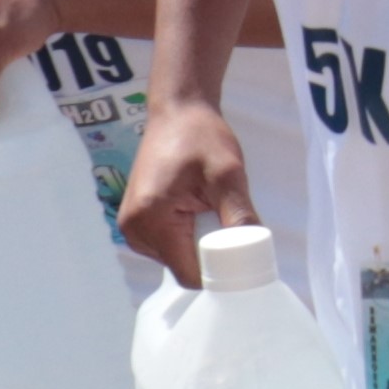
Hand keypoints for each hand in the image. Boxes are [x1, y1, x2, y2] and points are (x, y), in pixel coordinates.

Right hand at [112, 94, 251, 285]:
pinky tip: (199, 213)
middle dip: (211, 258)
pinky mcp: (138, 223)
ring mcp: (133, 228)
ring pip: (178, 259)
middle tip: (230, 225)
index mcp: (151, 221)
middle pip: (183, 269)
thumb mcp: (228, 174)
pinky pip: (170, 245)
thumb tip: (256, 253)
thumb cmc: (201, 136)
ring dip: (200, 245)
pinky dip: (189, 236)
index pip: (190, 275)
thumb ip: (240, 215)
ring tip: (211, 211)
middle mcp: (135, 231)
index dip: (220, 276)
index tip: (244, 261)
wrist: (178, 112)